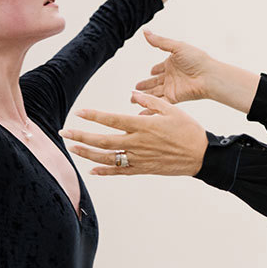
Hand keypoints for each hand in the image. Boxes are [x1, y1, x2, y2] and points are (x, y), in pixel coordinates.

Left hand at [61, 92, 207, 175]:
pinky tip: (92, 170)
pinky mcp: (143, 169)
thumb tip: (132, 95)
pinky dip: (104, 171)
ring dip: (87, 154)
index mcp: (143, 125)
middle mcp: (137, 143)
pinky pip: (120, 172)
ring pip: (107, 158)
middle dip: (80, 137)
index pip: (112, 120)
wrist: (202, 156)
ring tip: (72, 149)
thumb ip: (150, 102)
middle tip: (64, 133)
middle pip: (102, 141)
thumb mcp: (172, 110)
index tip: (79, 112)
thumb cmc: (188, 130)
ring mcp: (139, 158)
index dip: (93, 116)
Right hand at [136, 31, 213, 103]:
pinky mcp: (173, 97)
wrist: (208, 76)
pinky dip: (149, 108)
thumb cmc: (197, 59)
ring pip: (154, 93)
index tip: (150, 72)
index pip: (159, 68)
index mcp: (172, 63)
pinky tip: (140, 112)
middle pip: (154, 82)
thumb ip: (160, 41)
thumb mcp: (177, 47)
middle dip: (145, 86)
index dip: (154, 70)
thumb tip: (145, 31)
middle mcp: (171, 76)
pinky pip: (159, 103)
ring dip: (144, 96)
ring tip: (133, 99)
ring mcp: (172, 87)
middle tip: (135, 89)